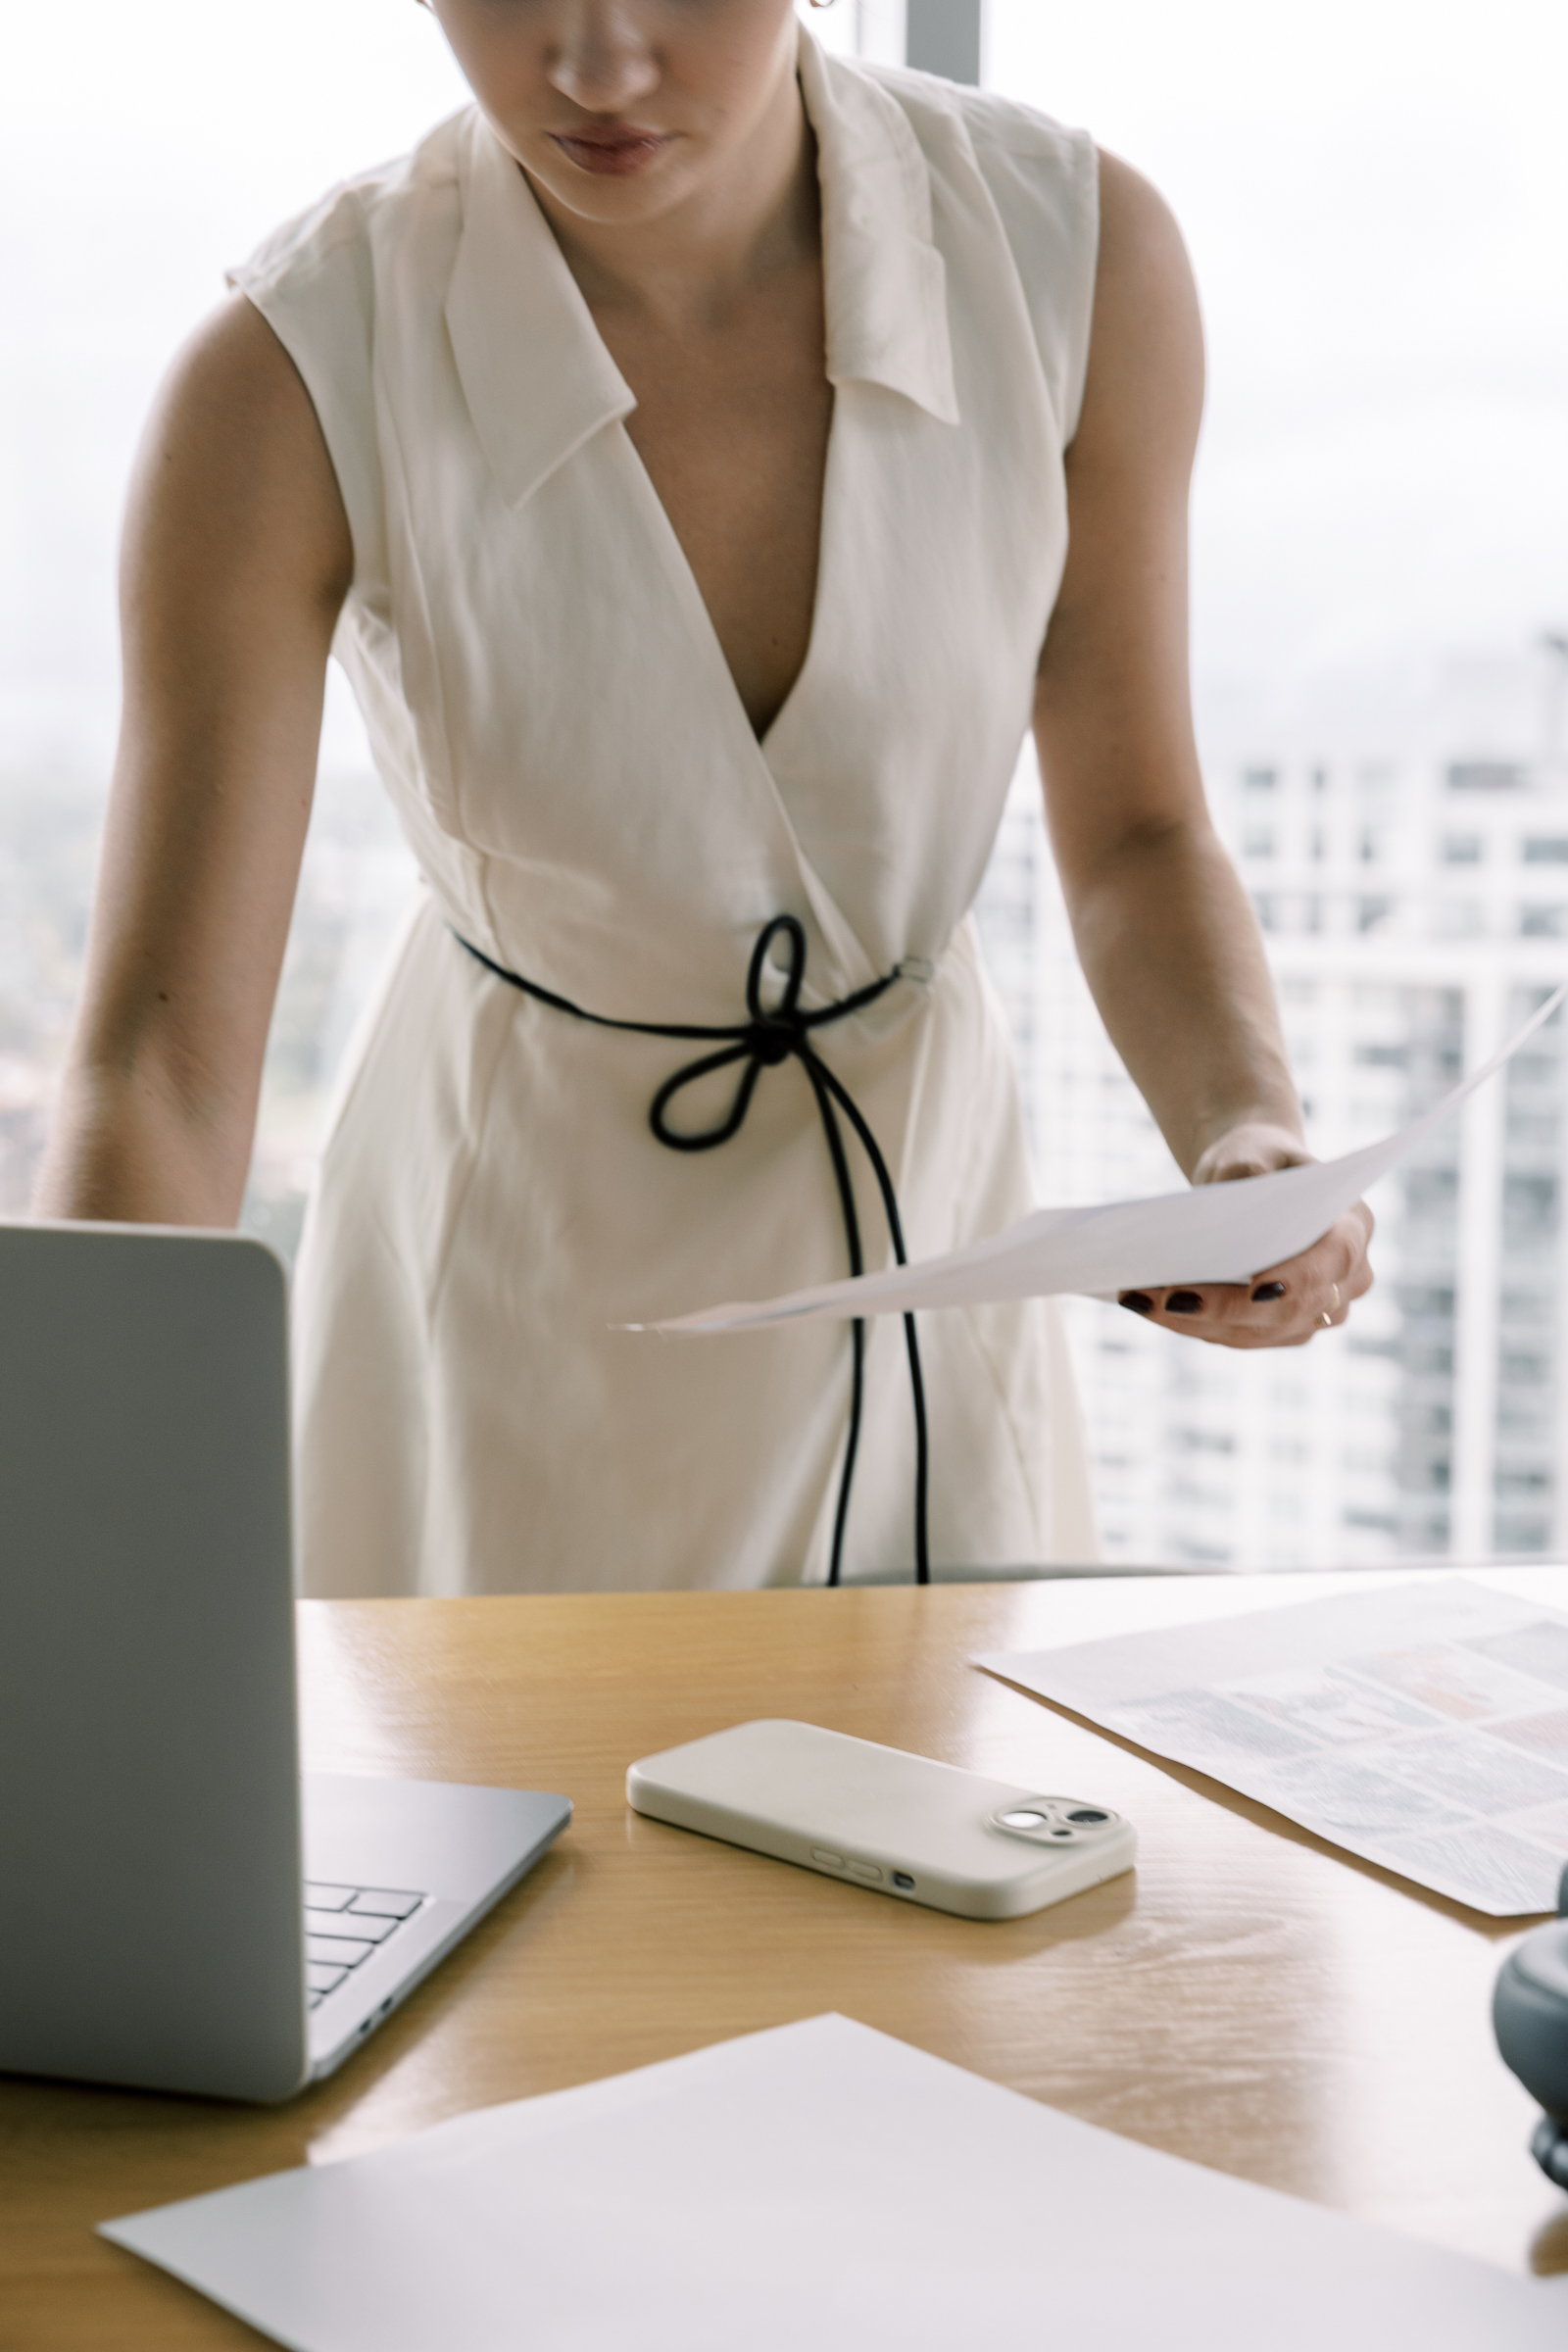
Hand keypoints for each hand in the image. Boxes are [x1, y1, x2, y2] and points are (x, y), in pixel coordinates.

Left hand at [1115, 1122, 1374, 1349]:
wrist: (1258, 1178)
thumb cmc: (1260, 1158)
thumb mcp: (1254, 1149)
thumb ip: (1248, 1167)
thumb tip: (1227, 1197)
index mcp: (1353, 1227)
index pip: (1333, 1260)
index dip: (1297, 1278)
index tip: (1256, 1288)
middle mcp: (1346, 1279)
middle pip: (1288, 1308)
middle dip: (1222, 1306)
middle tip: (1164, 1295)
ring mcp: (1318, 1312)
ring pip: (1258, 1332)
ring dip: (1195, 1322)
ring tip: (1138, 1299)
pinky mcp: (1283, 1330)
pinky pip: (1239, 1337)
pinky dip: (1191, 1324)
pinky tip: (1148, 1304)